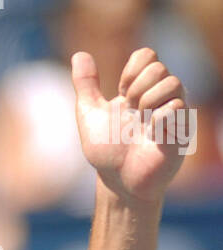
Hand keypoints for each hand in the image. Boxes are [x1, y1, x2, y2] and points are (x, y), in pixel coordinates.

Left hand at [71, 48, 190, 204]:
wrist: (118, 182)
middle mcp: (159, 97)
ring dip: (149, 103)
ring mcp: (173, 111)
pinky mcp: (181, 129)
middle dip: (137, 89)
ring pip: (172, 81)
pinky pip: (176, 106)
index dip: (132, 70)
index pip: (148, 55)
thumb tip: (79, 55)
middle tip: (132, 114)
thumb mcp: (90, 115)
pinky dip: (158, 119)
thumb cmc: (107, 153)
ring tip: (142, 125)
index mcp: (141, 89)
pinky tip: (151, 135)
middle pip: (158, 67)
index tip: (122, 94)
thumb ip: (86, 85)